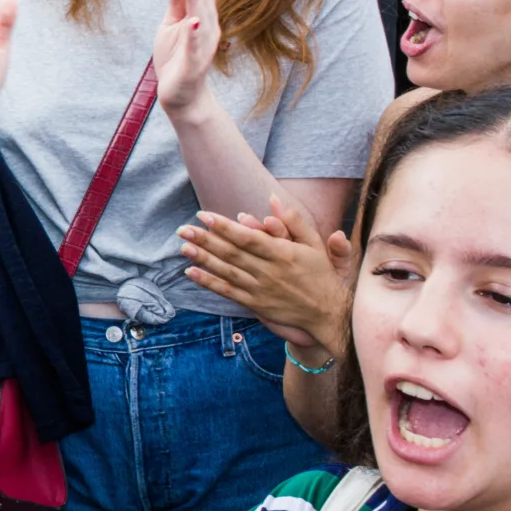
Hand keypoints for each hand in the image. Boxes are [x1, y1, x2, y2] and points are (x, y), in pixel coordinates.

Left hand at [153, 0, 220, 115]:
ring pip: (202, 20)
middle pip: (204, 0)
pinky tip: (192, 21)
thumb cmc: (176, 57)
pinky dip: (194, 34)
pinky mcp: (194, 65)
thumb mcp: (172, 24)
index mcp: (202, 18)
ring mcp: (203, 47)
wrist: (181, 95)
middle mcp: (208, 29)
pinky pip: (195, 48)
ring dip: (197, 0)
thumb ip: (177, 3)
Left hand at [179, 194, 351, 350]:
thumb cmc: (320, 273)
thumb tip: (272, 198)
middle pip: (232, 253)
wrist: (328, 312)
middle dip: (205, 240)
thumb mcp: (314, 244)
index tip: (203, 215)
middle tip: (183, 229)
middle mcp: (269, 271)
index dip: (224, 227)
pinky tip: (191, 272)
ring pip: (226, 272)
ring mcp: (260, 289)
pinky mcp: (256, 304)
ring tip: (183, 247)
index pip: (248, 238)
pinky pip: (228, 292)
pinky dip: (209, 282)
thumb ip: (293, 221)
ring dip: (203, 259)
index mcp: (283, 253)